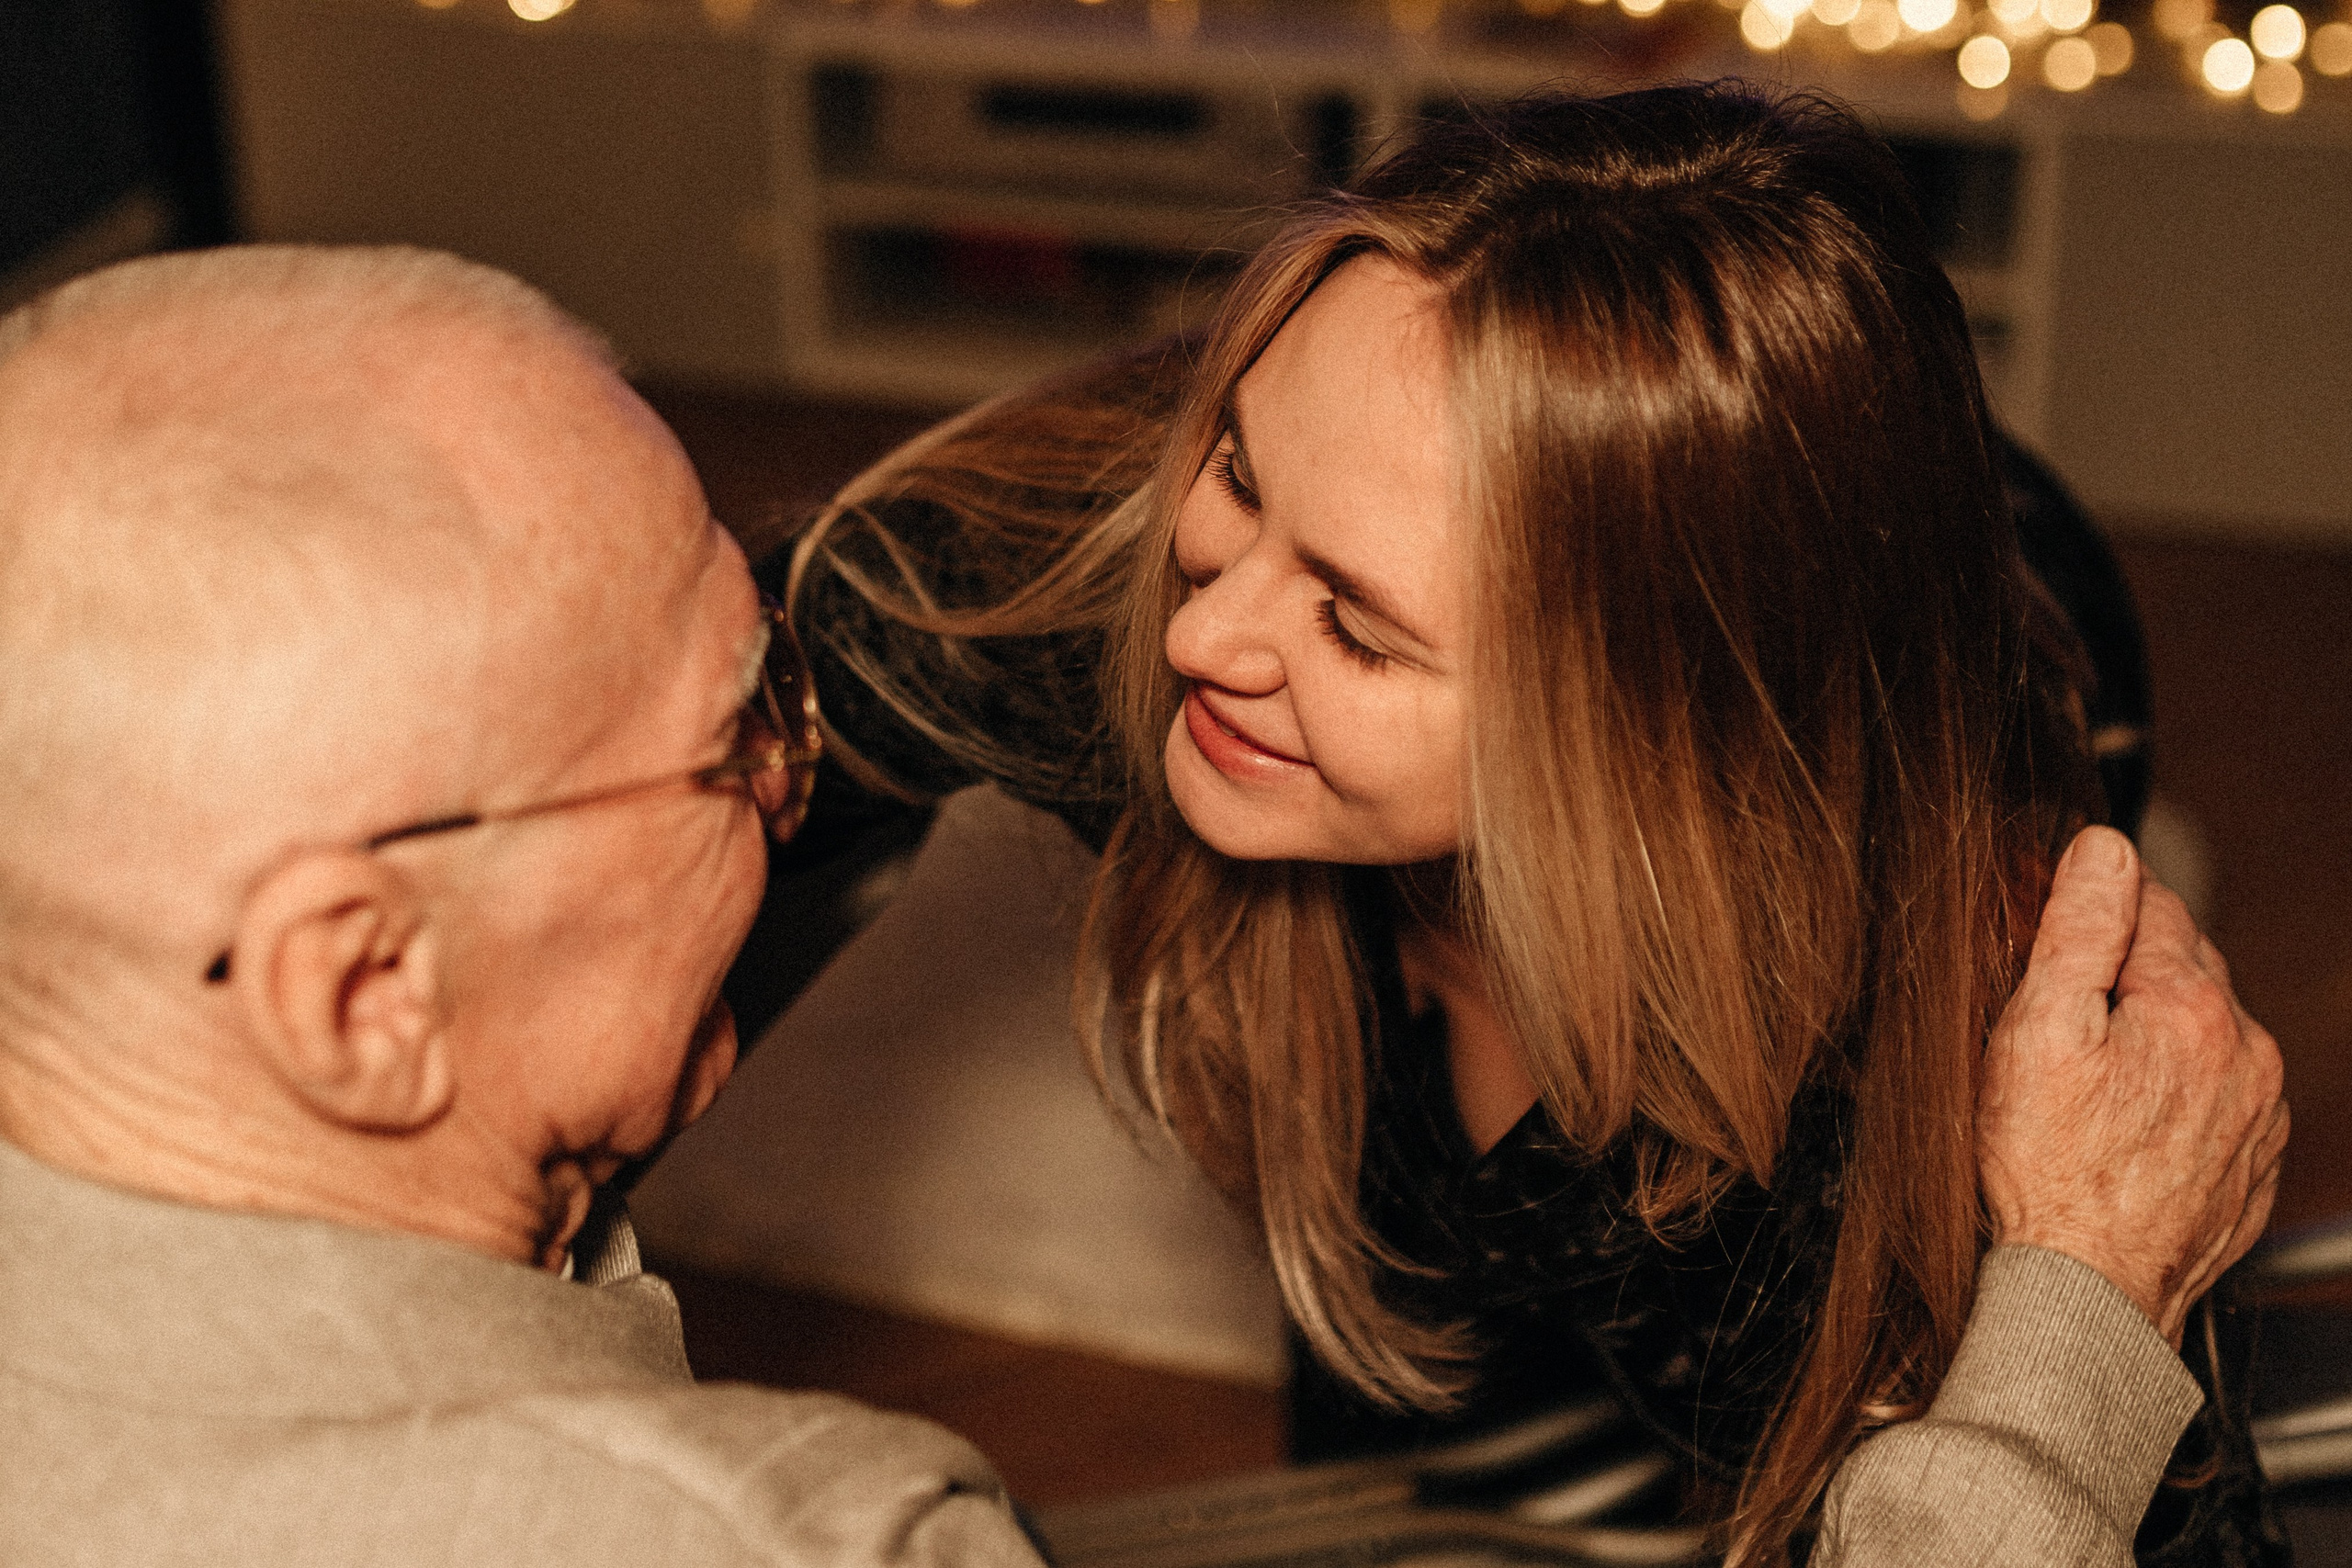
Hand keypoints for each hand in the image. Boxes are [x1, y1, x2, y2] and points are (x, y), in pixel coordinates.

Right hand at [1979, 825, 2288, 1347]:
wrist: (2087, 1293)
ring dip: (2157, 1030)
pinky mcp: (2252, 1163)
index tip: (2051, 928)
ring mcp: (2257, 1113)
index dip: (2093, 907)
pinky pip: (2218, 1096)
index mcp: (2192, 1007)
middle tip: (2059, 1004)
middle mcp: (2245, 1053)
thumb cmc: (2048, 1170)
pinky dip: (2177, 1091)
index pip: (2152, 904)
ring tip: (2088, 1071)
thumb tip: (2103, 849)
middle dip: (2128, 967)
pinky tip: (2122, 1119)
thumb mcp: (2036, 1029)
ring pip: (2207, 1031)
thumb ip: (2076, 927)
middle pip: (2185, 965)